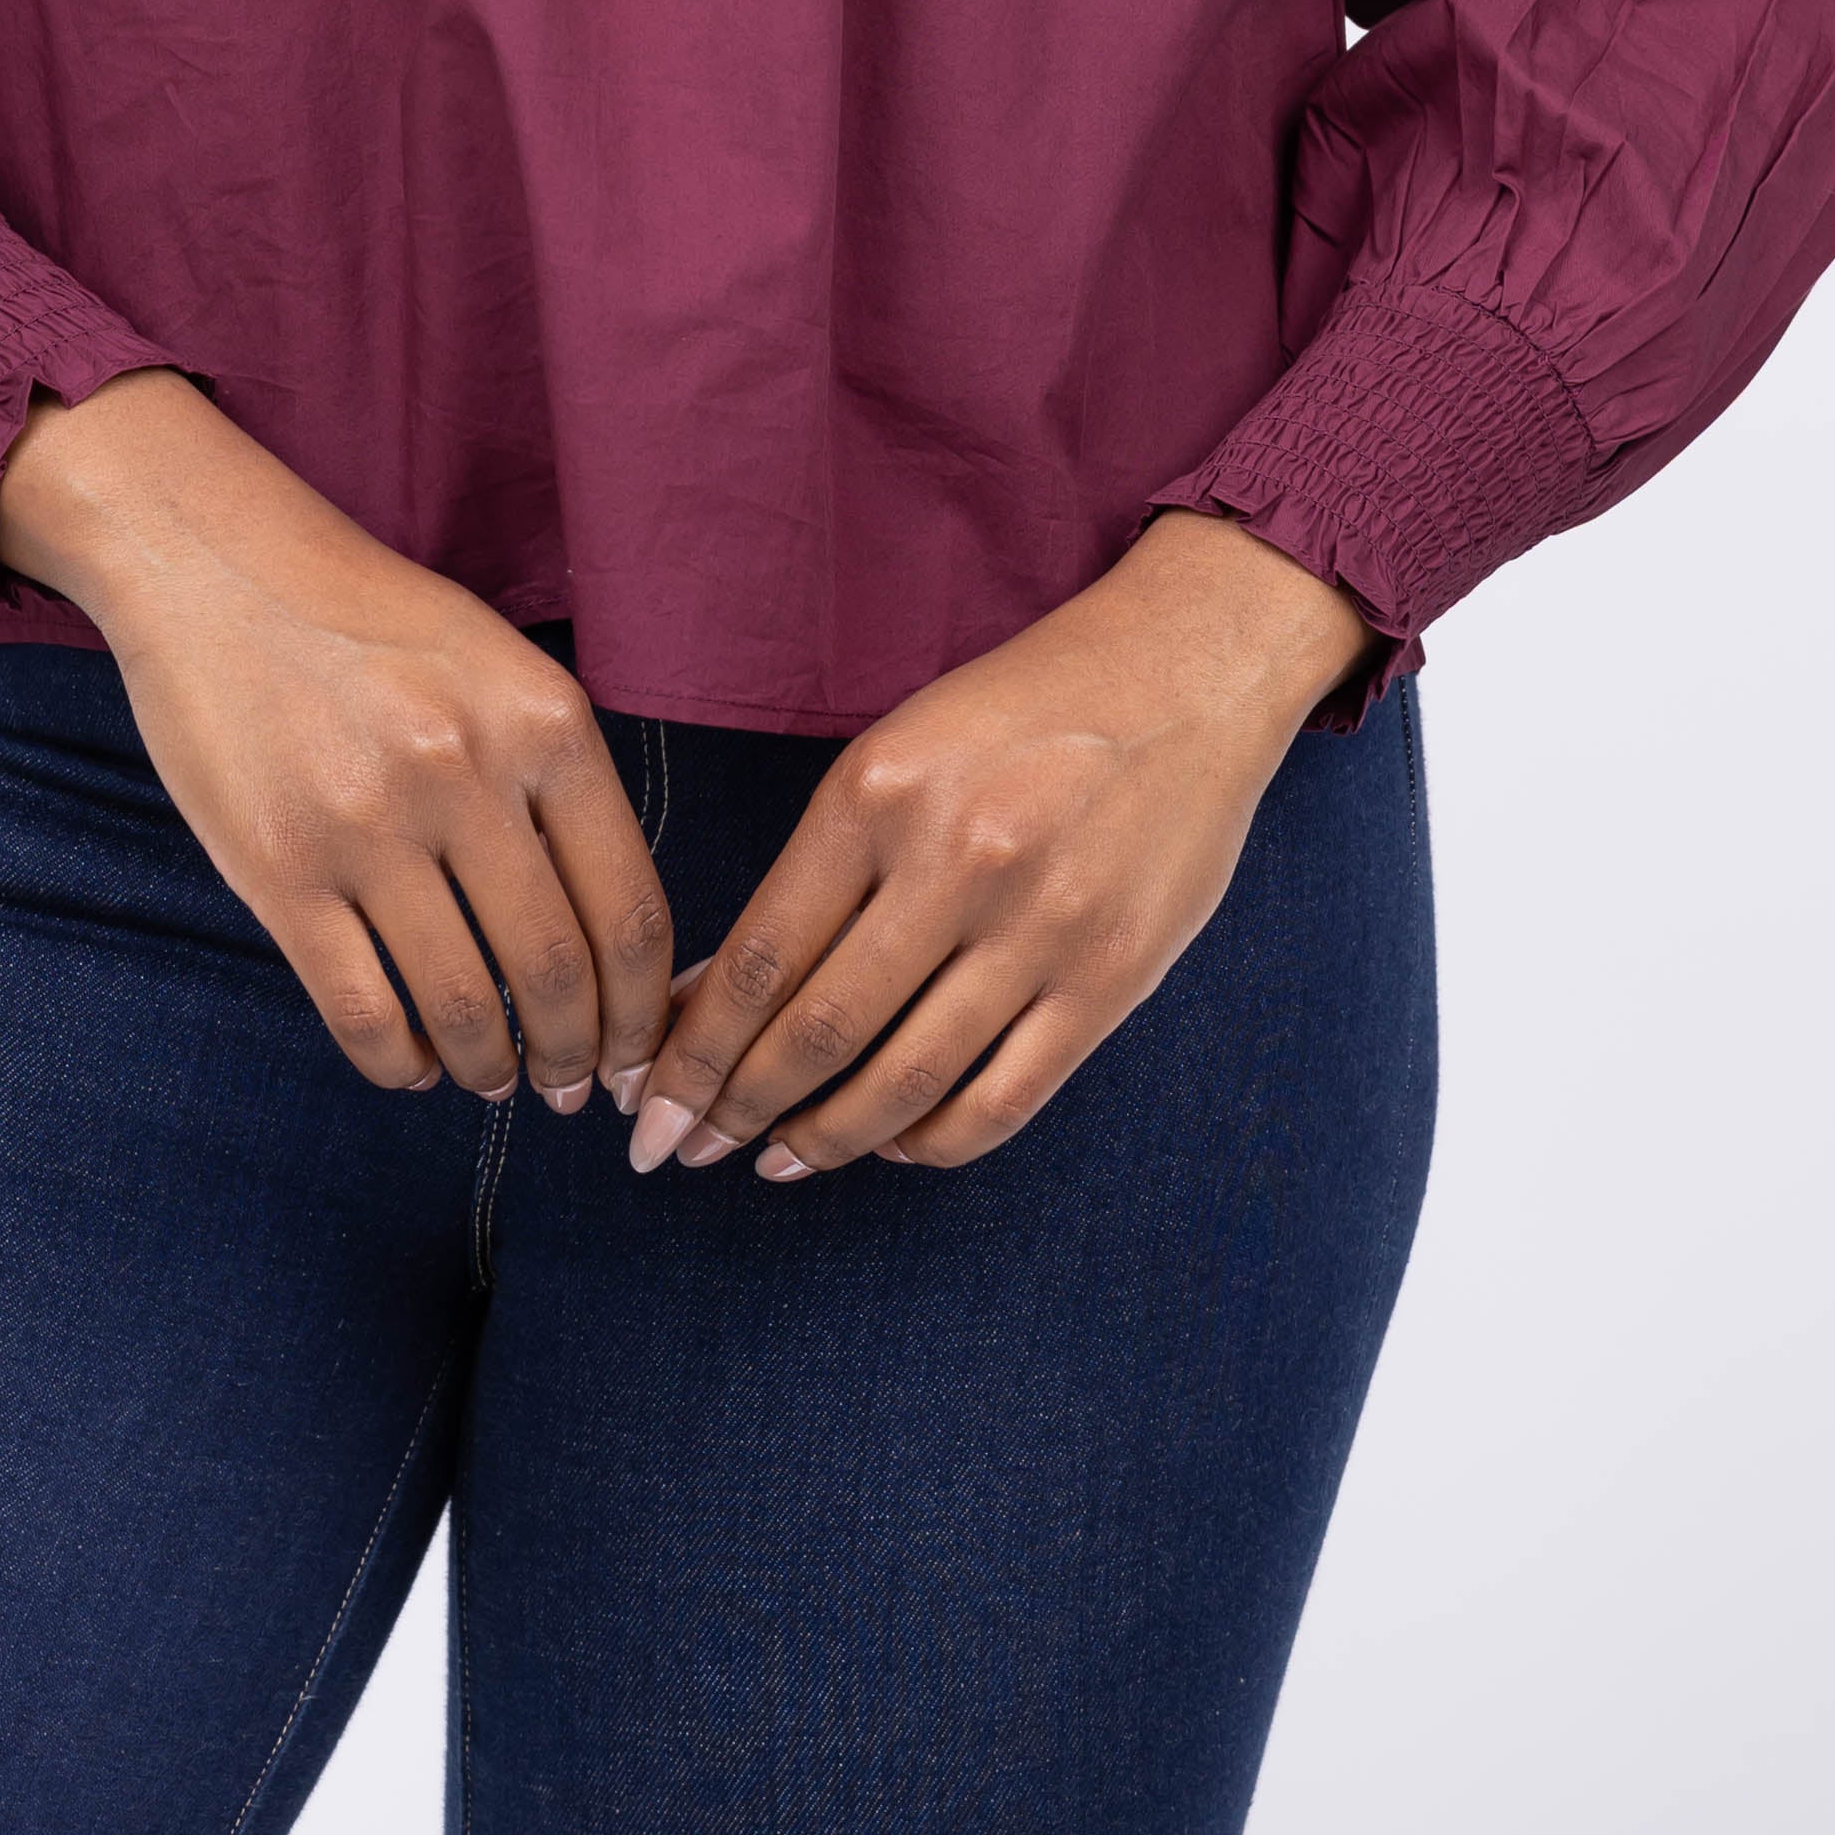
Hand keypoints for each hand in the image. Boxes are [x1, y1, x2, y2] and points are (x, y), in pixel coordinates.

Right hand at [0, 371, 672, 1115]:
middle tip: (569, 1087)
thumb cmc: (370, 620)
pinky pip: (362, 1014)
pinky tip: (414, 1063)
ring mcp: (367, 826)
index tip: (634, 1049)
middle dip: (574, 1058)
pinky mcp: (280, 871)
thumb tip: (607, 938)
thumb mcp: (497, 665)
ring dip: (489, 1069)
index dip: (643, 1010)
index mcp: (542, 721)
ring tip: (491, 1077)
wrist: (216, 565)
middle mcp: (464, 771)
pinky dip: (401, 1065)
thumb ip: (555, 779)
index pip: (629, 909)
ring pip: (461, 1008)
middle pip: (555, 973)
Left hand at [625, 512, 1373, 1184]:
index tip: (649, 1103)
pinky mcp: (1110, 980)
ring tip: (774, 1162)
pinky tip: (888, 1143)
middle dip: (734, 1109)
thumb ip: (812, 876)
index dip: (691, 1051)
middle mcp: (956, 862)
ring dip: (822, 1140)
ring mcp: (1041, 928)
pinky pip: (1001, 1101)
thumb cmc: (1018, 711)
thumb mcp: (895, 756)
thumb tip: (706, 998)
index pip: (757, 958)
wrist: (1185, 672)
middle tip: (683, 1150)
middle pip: (817, 1031)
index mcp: (879, 793)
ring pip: (903, 1082)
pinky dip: (929, 1141)